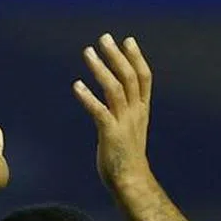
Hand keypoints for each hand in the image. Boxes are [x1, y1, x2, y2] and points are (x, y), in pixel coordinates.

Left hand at [73, 33, 152, 189]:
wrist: (131, 182)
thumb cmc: (126, 159)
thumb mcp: (129, 131)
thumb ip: (124, 115)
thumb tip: (113, 106)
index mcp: (141, 111)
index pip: (143, 78)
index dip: (136, 58)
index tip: (128, 40)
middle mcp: (135, 113)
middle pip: (128, 77)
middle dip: (116, 56)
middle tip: (104, 38)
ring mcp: (124, 123)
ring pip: (115, 88)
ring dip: (101, 68)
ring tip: (88, 52)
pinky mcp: (111, 134)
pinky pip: (99, 111)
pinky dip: (88, 97)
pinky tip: (76, 86)